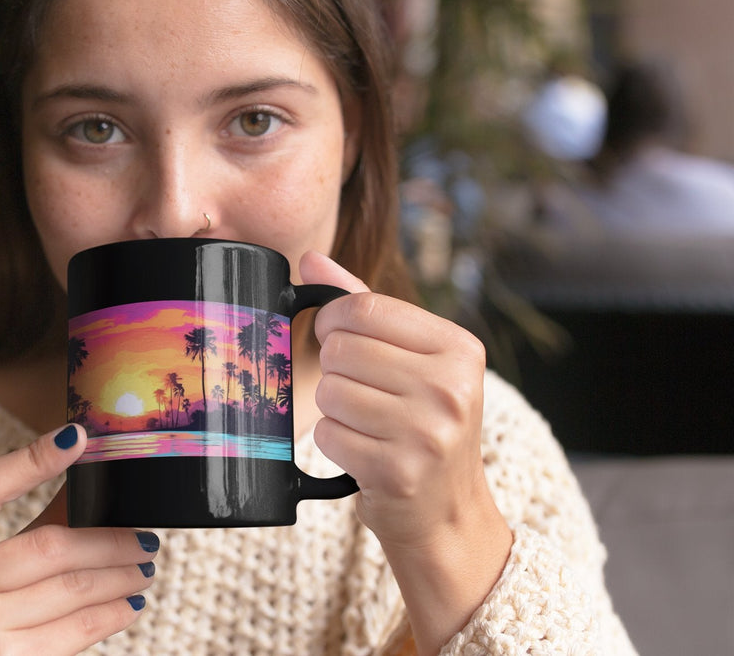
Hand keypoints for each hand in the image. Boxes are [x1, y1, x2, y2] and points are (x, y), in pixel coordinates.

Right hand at [0, 424, 158, 655]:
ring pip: (69, 588)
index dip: (30, 459)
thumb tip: (90, 473)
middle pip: (45, 545)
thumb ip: (32, 523)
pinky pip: (74, 631)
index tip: (79, 437)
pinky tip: (128, 604)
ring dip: (119, 576)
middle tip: (143, 538)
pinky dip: (110, 614)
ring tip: (143, 568)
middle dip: (108, 540)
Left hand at [300, 252, 510, 654]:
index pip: (365, 306)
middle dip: (335, 369)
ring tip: (365, 421)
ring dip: (334, 407)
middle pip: (341, 349)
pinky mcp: (398, 471)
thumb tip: (311, 259)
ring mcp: (427, 433)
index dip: (334, 319)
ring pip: (330, 391)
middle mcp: (451, 388)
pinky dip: (334, 441)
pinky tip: (362, 449)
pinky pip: (327, 434)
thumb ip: (364, 304)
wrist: (447, 510)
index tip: (337, 334)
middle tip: (360, 389)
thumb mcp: (413, 358)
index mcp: (459, 348)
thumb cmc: (423, 422)